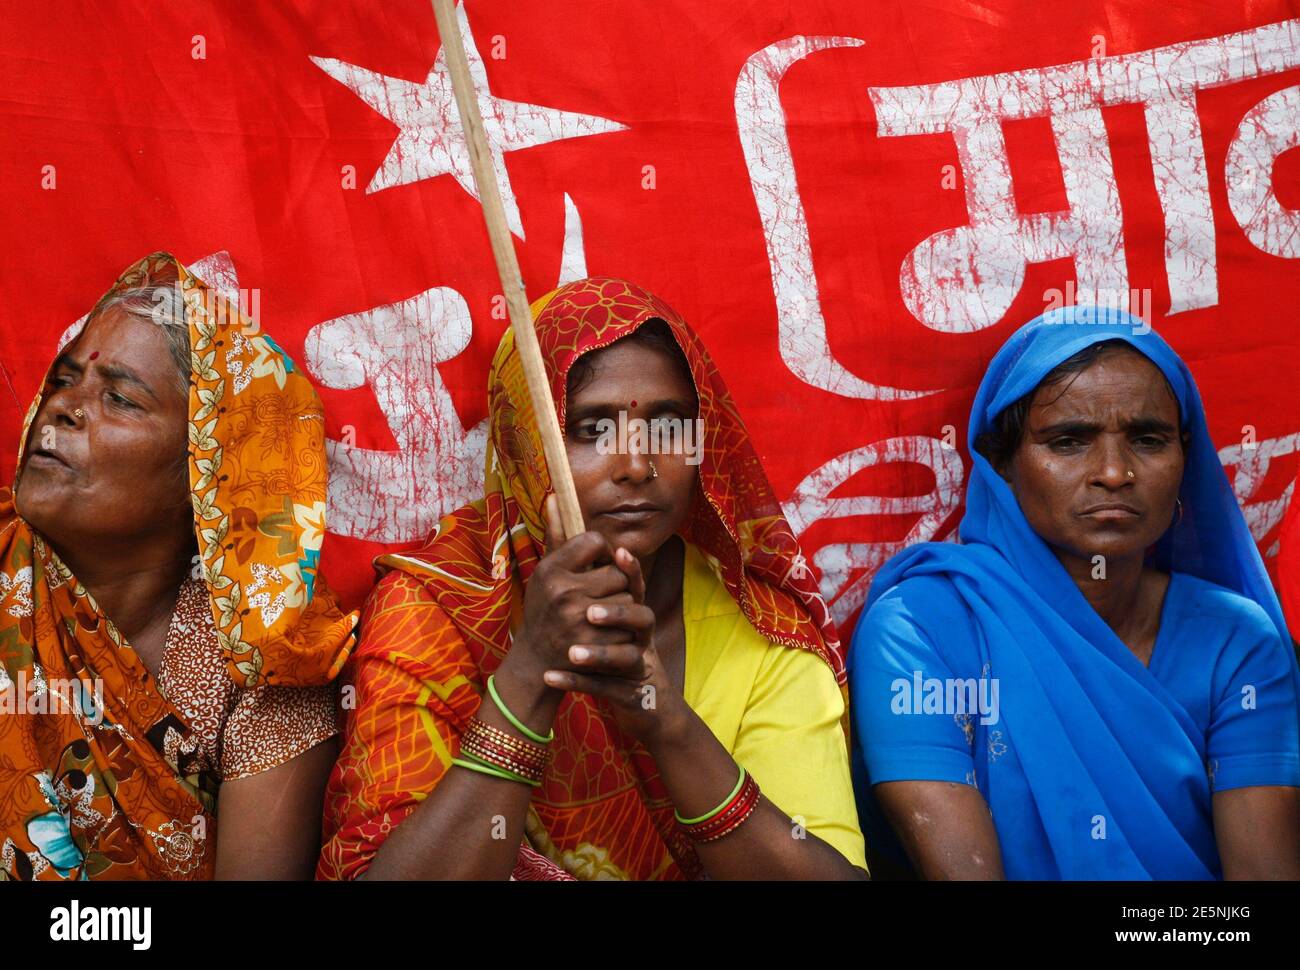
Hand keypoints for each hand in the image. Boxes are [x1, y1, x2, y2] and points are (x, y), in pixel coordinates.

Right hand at [503, 494, 635, 682]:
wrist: (536, 662)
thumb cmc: (544, 610)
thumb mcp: (545, 573)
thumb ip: (556, 535)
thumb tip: (555, 496)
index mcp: (551, 570)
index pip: (594, 541)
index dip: (604, 551)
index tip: (599, 562)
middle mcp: (563, 591)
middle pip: (617, 571)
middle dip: (616, 582)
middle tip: (603, 592)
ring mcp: (579, 620)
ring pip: (627, 598)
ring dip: (623, 607)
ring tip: (604, 613)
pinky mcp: (593, 645)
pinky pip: (628, 627)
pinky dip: (624, 631)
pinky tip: (608, 634)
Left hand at [540, 545, 684, 746]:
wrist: (641, 701)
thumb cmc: (616, 649)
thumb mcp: (609, 618)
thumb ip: (587, 576)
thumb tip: (561, 522)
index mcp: (634, 615)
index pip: (637, 588)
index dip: (631, 571)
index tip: (618, 554)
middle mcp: (640, 638)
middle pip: (640, 619)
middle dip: (616, 615)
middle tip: (589, 613)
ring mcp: (637, 667)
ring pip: (627, 657)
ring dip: (599, 655)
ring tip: (572, 653)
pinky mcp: (629, 694)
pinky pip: (605, 689)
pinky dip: (577, 683)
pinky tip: (551, 677)